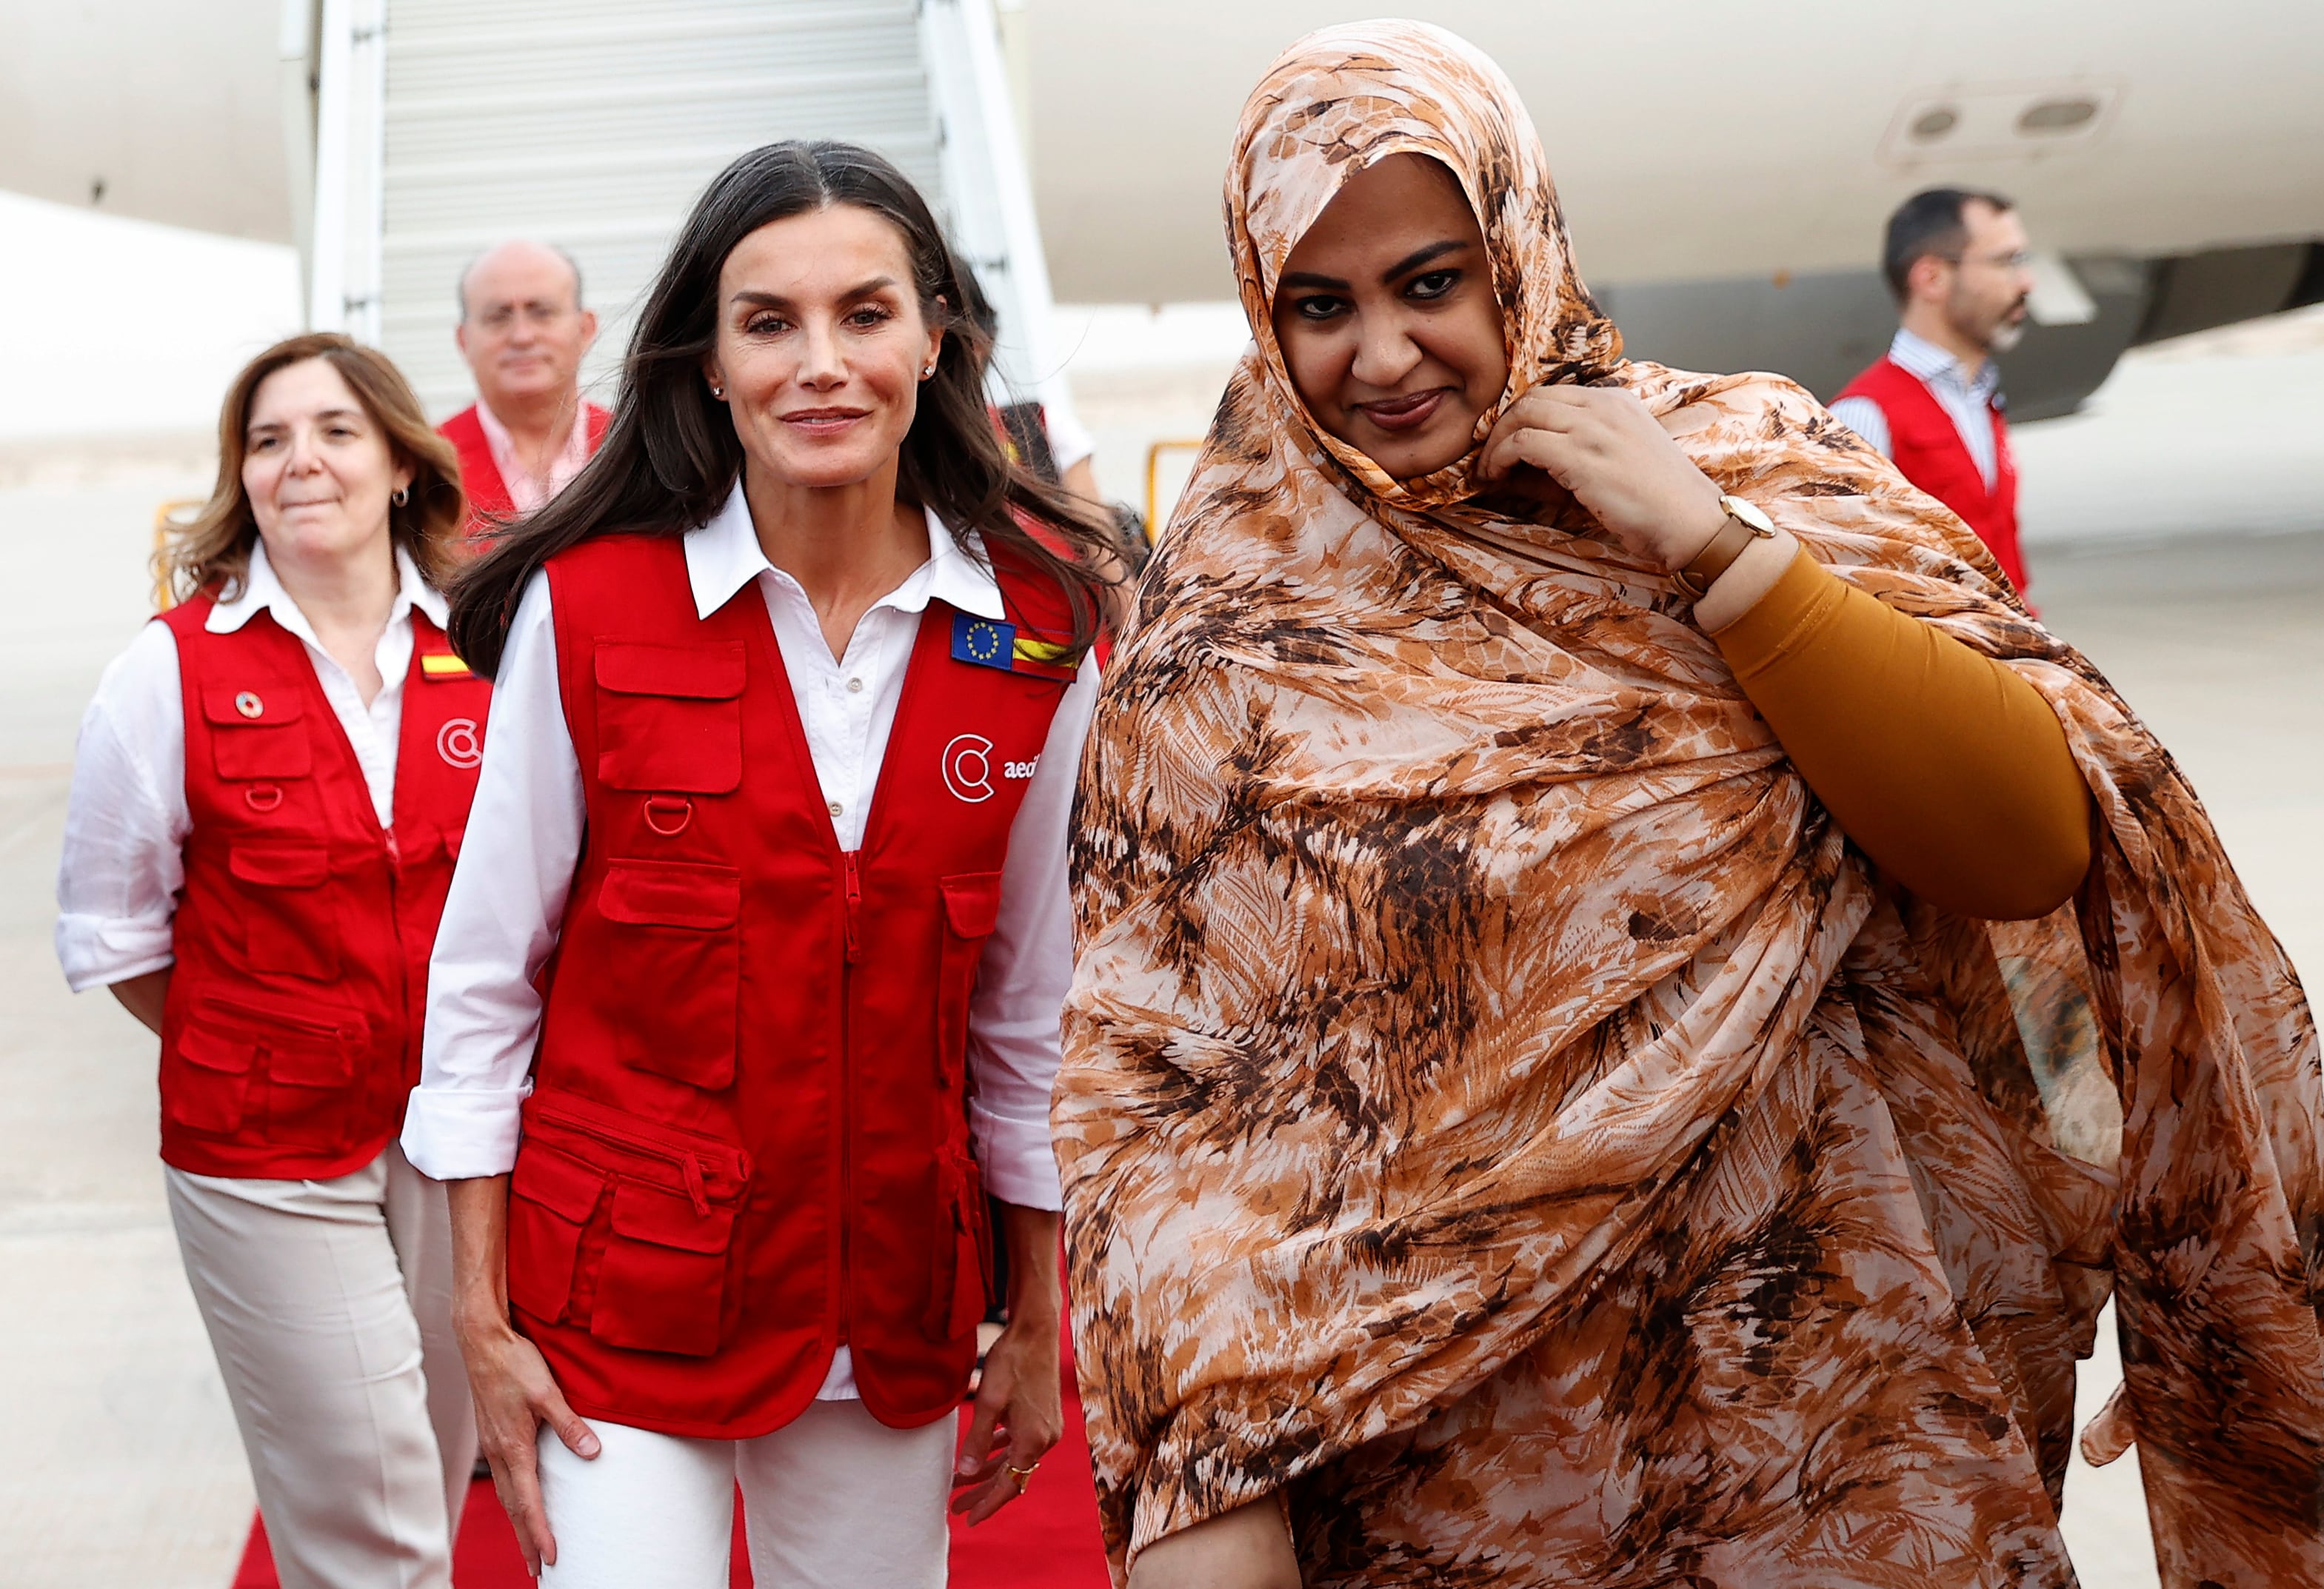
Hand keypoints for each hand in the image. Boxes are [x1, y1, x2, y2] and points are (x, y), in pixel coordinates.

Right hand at [459, 1317, 599, 1574]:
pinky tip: (520, 1503)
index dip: (540, 1532)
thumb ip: (570, 1425)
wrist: (482, 1342)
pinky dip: (512, 1501)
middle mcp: (500, 1453)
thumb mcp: (547, 1392)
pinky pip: (504, 1479)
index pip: (529, 1502)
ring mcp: (493, 1445)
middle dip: (526, 1540)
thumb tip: (592, 1452)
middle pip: (513, 1508)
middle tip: (538, 1570)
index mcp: (513, 1448)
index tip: (551, 1558)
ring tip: (529, 1547)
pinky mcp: (493, 1436)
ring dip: (518, 1524)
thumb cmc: (513, 1363)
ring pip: (506, 1495)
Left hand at [948, 1307, 1063, 1524]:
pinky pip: (1020, 1443)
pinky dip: (1001, 1452)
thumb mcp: (988, 1402)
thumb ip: (977, 1441)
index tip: (969, 1520)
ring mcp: (1047, 1427)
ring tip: (961, 1484)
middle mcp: (1045, 1438)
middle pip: (1012, 1476)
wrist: (1036, 1330)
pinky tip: (983, 1454)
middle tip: (956, 1506)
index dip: (988, 1504)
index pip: (1009, 1485)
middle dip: (983, 1492)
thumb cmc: (1011, 1362)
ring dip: (989, 1472)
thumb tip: (966, 1473)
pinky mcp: (1044, 1416)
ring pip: (1015, 1460)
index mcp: (1033, 1439)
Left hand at [1477, 384, 1727, 569]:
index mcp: (1617, 401)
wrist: (1694, 523)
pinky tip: (1496, 477)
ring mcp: (1593, 428)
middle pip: (1532, 398)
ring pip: (1521, 414)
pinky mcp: (1581, 456)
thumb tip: (1532, 464)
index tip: (1506, 445)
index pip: (1553, 395)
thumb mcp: (1625, 459)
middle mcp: (1604, 405)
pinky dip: (1499, 458)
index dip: (1522, 418)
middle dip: (1501, 426)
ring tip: (1487, 471)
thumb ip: (1585, 450)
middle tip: (1488, 456)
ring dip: (1495, 444)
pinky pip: (1523, 442)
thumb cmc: (1663, 503)